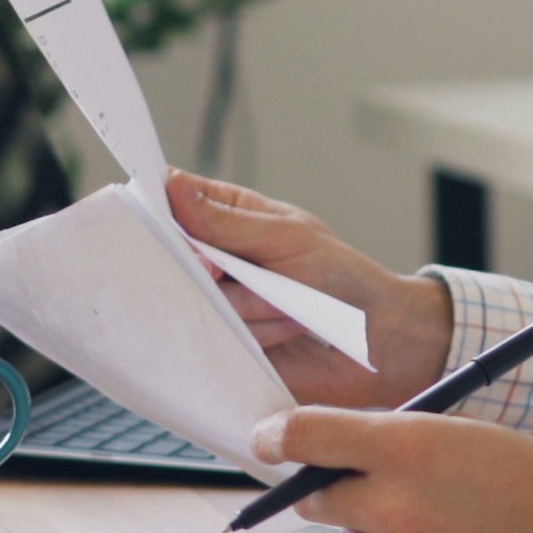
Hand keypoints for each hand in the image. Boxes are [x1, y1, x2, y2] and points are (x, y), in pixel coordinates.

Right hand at [169, 171, 455, 406]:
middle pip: (172, 257)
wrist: (375, 342)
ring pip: (197, 301)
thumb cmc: (341, 277)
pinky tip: (286, 331)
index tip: (159, 218)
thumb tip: (174, 188)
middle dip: (209, 268)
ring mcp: (219, 303)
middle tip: (230, 272)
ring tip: (288, 304)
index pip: (173, 200)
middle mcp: (217, 260)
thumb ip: (227, 222)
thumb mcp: (287, 237)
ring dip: (250, 306)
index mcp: (229, 217)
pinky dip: (256, 334)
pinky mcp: (225, 345)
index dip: (157, 207)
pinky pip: (214, 340)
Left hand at [255, 406, 532, 532]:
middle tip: (378, 489)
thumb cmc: (532, 481)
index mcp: (407, 446)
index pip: (307, 436)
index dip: (278, 436)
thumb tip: (328, 454)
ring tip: (448, 531)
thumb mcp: (462, 434)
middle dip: (336, 490)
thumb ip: (392, 440)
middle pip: (317, 498)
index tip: (266, 439)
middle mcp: (392, 507)